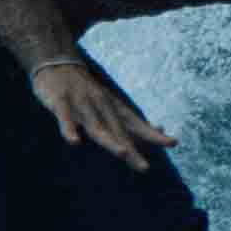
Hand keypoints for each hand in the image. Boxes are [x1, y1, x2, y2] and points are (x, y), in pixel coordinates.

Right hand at [37, 48, 174, 161]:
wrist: (57, 62)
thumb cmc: (87, 90)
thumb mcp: (111, 103)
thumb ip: (130, 121)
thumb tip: (159, 129)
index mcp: (113, 108)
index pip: (136, 124)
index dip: (152, 134)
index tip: (173, 143)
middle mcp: (101, 106)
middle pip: (118, 132)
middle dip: (132, 149)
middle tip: (145, 167)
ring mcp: (81, 104)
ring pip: (96, 127)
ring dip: (109, 140)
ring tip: (122, 153)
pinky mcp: (60, 102)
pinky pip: (66, 118)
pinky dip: (70, 129)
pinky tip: (74, 142)